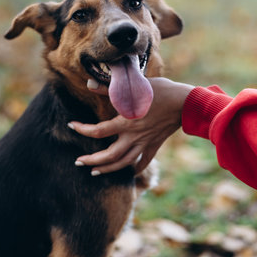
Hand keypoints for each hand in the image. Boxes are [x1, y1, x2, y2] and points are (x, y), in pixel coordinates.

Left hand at [69, 78, 193, 174]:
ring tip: (95, 172)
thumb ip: (109, 89)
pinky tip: (129, 171)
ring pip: (123, 163)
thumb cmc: (160, 91)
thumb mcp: (134, 87)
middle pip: (108, 155)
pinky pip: (143, 162)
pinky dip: (135, 169)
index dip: (82, 129)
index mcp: (126, 122)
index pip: (98, 131)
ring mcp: (144, 143)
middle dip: (91, 161)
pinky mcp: (154, 146)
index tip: (71, 126)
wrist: (185, 103)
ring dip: (108, 169)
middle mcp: (133, 136)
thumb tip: (89, 84)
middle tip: (78, 162)